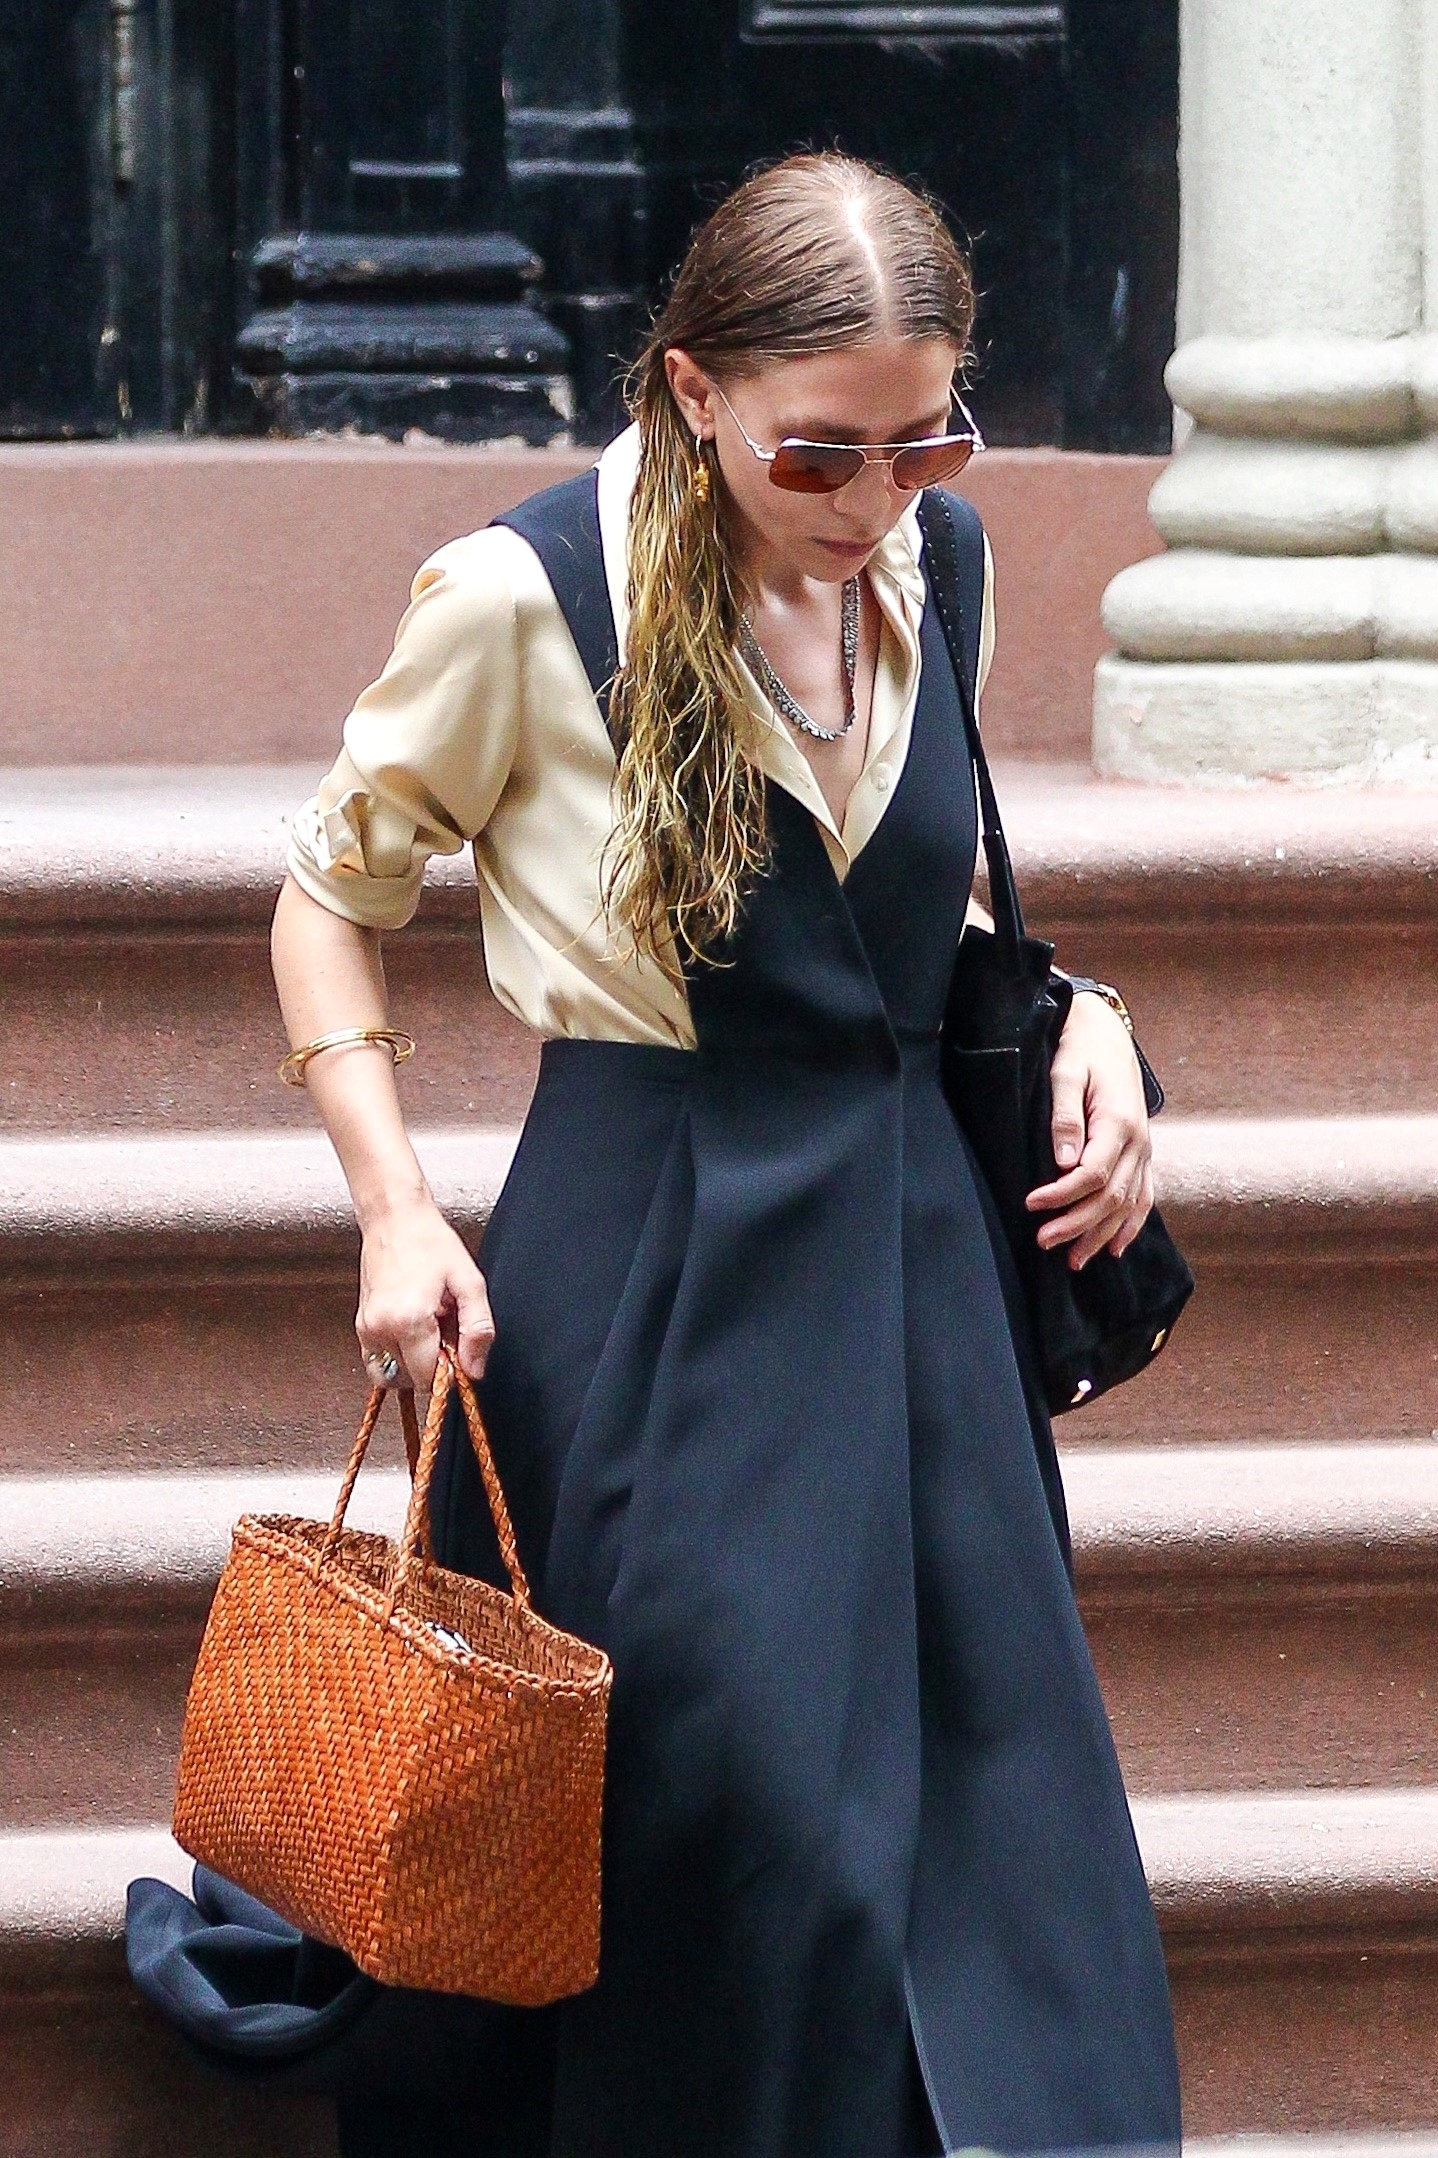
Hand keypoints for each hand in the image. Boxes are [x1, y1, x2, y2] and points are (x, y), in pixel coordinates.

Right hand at [355, 1194, 493, 1393]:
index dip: (450, 1371)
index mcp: (409, 1320)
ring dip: (414, 1361)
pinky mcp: (360, 1326)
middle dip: (433, 1364)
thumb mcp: (469, 1282)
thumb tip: (474, 1369)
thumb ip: (477, 1329)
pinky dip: (398, 1357)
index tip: (458, 1350)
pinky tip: (412, 1331)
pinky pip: (378, 1362)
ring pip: (394, 1373)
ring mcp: (366, 1329)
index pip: (429, 1377)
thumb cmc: (430, 1243)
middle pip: (411, 1379)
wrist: (394, 1218)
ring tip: (428, 1329)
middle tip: (444, 1330)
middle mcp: (381, 1329)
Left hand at [1024, 993, 1153, 1268]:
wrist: (1106, 1033)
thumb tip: (1063, 1162)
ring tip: (1073, 1260)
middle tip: (1042, 1242)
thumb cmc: (1079, 1050)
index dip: (1061, 1195)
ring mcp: (1145, 1150)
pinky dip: (1131, 1225)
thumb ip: (1065, 1117)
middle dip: (1077, 1224)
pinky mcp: (1144, 1153)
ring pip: (1128, 1204)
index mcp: (1118, 1122)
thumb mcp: (1065, 1073)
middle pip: (1111, 1197)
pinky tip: (1113, 1248)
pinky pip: (1144, 1196)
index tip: (1031, 1204)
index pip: (1092, 1174)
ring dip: (1100, 1234)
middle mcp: (1139, 1142)